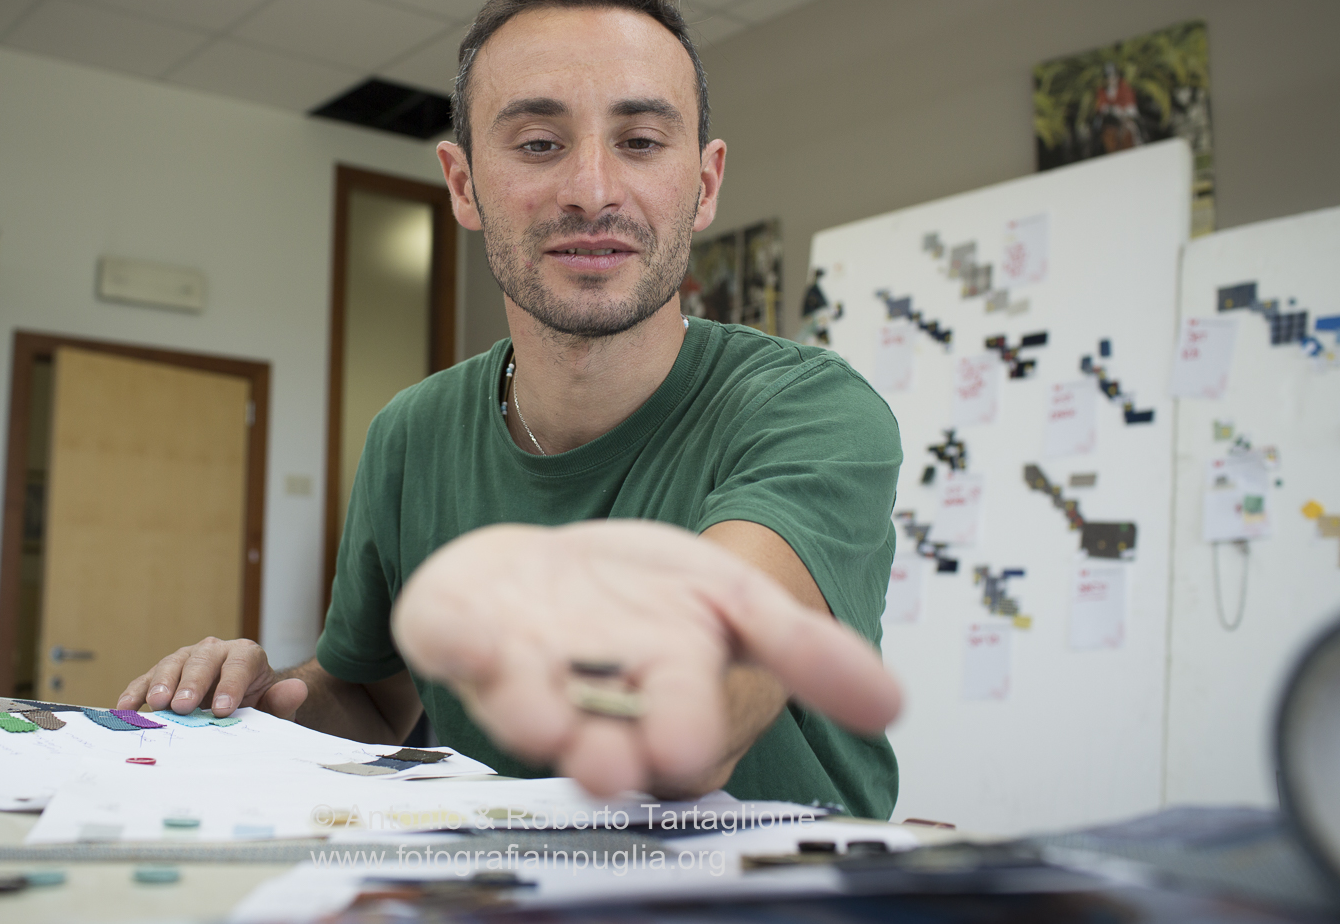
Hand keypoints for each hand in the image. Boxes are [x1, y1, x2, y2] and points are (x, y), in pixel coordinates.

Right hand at [116, 637, 308, 718]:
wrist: (239, 703)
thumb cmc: (256, 706)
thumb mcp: (272, 708)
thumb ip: (281, 702)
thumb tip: (297, 690)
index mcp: (245, 655)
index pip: (239, 664)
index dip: (232, 686)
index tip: (224, 710)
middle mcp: (214, 650)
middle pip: (202, 660)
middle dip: (193, 683)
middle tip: (184, 706)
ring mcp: (186, 659)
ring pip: (172, 664)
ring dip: (162, 684)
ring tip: (157, 706)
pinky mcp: (163, 674)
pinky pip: (146, 680)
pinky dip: (135, 692)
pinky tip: (125, 709)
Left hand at [391, 520, 900, 797]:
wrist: (556, 571)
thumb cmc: (645, 599)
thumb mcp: (736, 603)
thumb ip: (808, 650)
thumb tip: (894, 705)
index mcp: (657, 690)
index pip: (675, 724)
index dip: (680, 734)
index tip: (685, 749)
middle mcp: (583, 696)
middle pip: (593, 732)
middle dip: (600, 752)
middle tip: (607, 768)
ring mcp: (514, 664)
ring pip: (516, 697)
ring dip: (524, 708)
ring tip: (535, 715)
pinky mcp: (456, 629)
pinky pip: (445, 636)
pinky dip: (452, 639)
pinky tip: (466, 637)